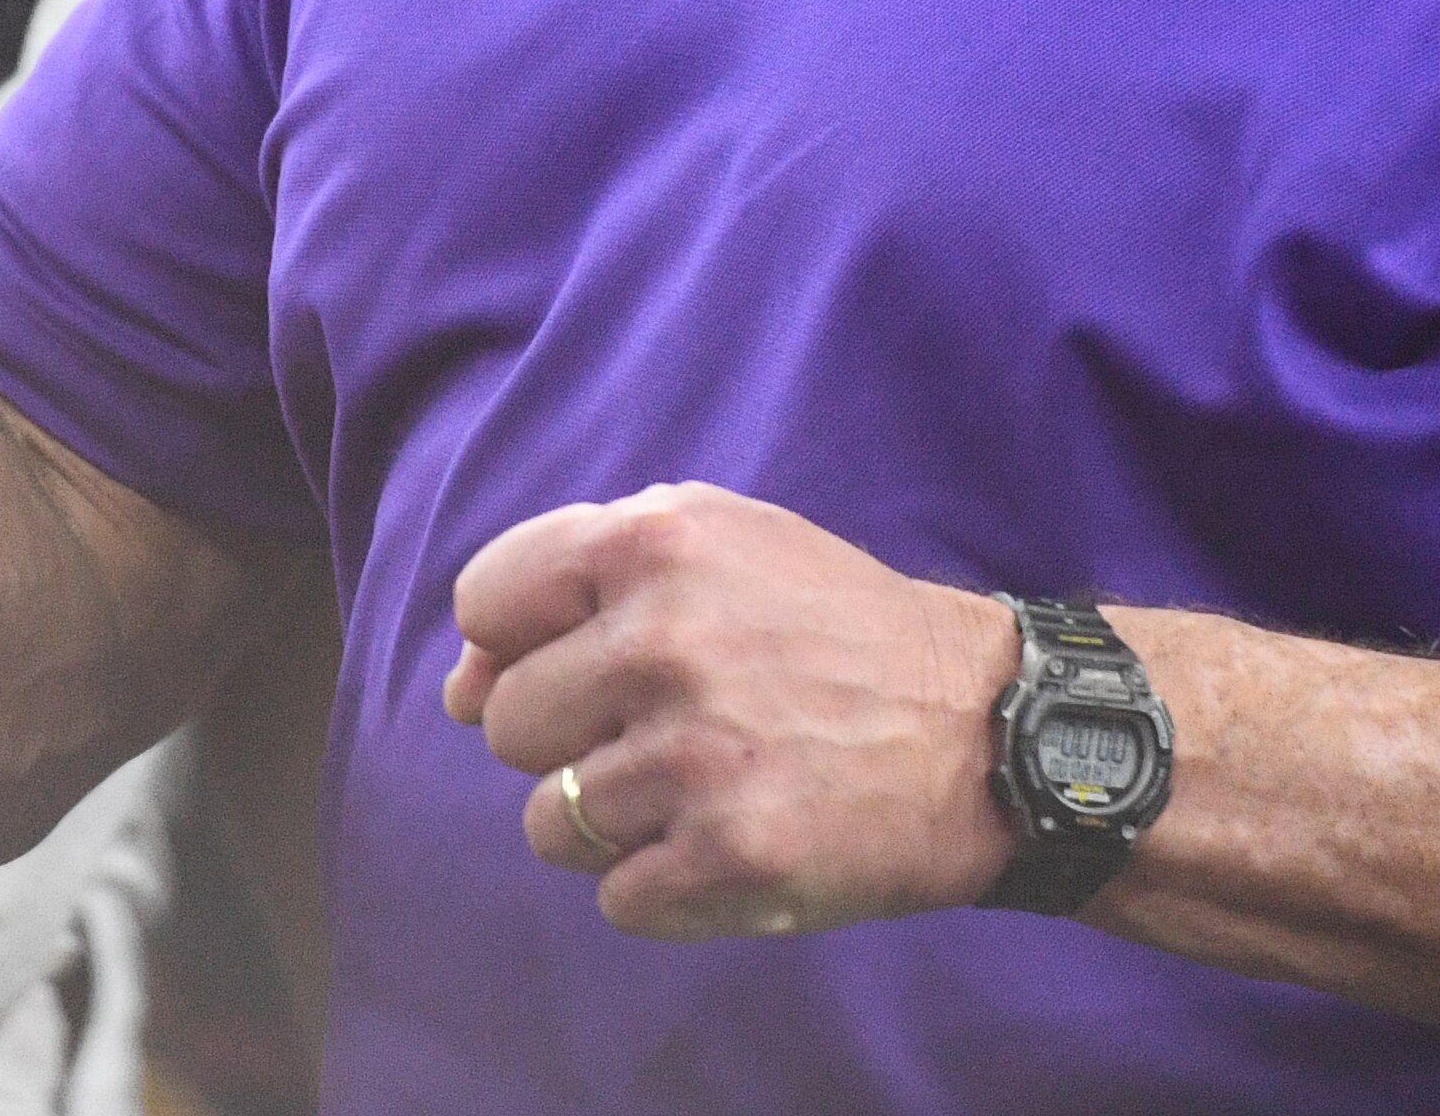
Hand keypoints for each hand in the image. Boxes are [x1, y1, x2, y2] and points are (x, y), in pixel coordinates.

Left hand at [443, 482, 1020, 940]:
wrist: (983, 729)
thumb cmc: (833, 631)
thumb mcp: (719, 549)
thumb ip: (573, 591)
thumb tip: (456, 692)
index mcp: (654, 541)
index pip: (486, 605)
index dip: (521, 646)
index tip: (587, 662)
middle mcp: (666, 640)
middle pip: (506, 726)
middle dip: (571, 740)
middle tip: (670, 729)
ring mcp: (696, 754)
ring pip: (550, 824)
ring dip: (615, 824)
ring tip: (705, 788)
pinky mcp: (731, 856)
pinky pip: (616, 898)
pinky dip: (665, 887)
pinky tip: (733, 839)